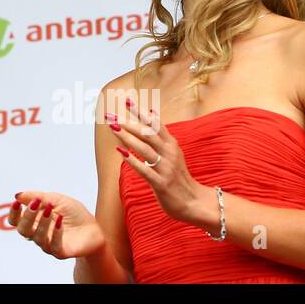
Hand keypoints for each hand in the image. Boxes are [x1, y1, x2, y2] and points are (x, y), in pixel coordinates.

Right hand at [9, 191, 105, 259]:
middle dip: (27, 216)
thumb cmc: (73, 213)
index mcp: (34, 221)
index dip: (13, 213)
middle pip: (23, 230)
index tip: (17, 203)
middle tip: (36, 204)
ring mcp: (48, 244)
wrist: (94, 227)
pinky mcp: (60, 252)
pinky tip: (60, 221)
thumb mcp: (56, 199)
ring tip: (51, 210)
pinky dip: (55, 233)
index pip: (16, 221)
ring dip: (42, 223)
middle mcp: (38, 234)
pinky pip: (53, 246)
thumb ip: (37, 197)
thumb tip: (17, 196)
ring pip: (37, 238)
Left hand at [109, 99, 213, 227]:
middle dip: (128, 123)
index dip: (141, 112)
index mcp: (172, 145)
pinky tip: (120, 153)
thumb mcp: (173, 151)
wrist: (194, 203)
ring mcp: (166, 168)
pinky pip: (145, 170)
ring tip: (113, 128)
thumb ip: (162, 133)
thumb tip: (151, 110)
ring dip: (128, 138)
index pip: (155, 124)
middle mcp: (169, 154)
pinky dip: (133, 161)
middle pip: (148, 134)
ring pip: (145, 149)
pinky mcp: (161, 184)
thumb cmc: (179, 176)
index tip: (127, 100)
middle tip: (110, 116)